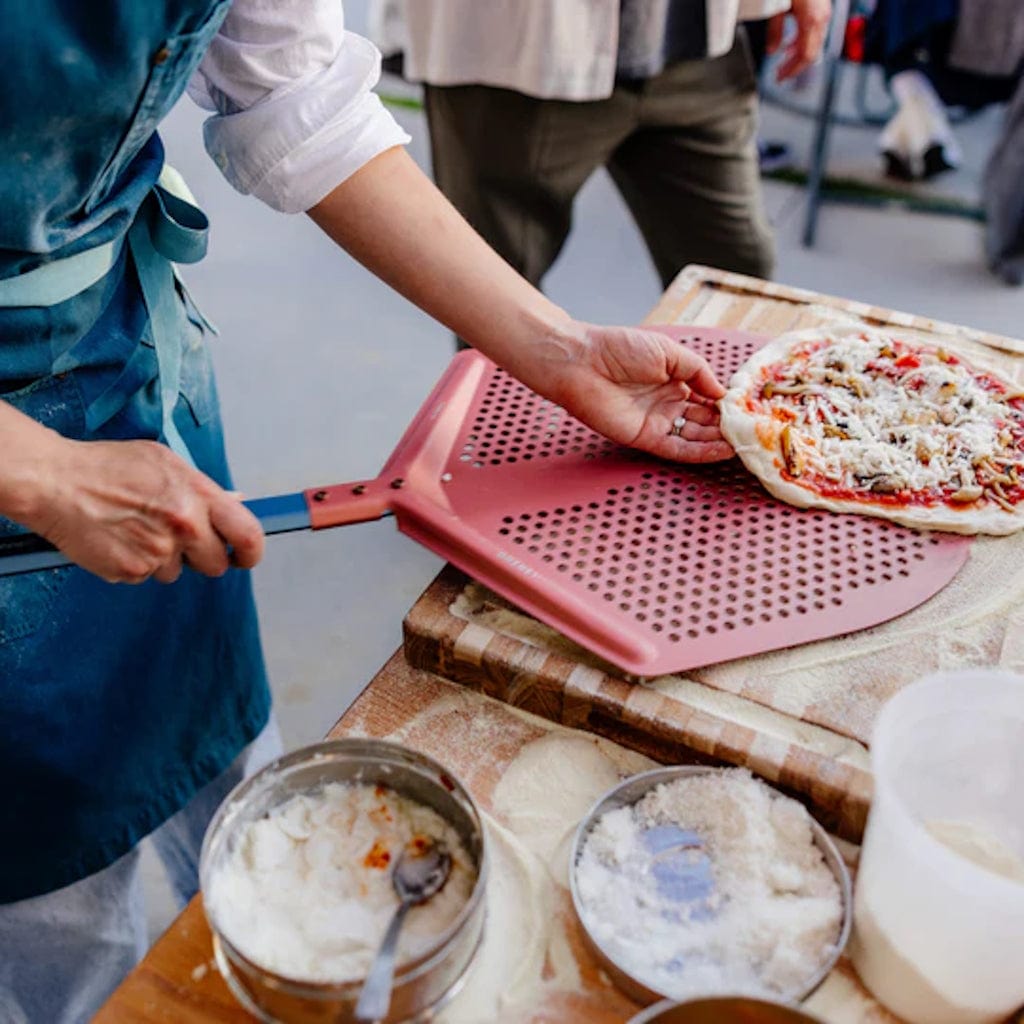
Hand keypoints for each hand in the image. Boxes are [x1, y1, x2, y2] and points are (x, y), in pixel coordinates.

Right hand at [25, 437, 263, 583]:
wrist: (55, 483)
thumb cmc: (107, 467)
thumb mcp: (164, 463)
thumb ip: (202, 488)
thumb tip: (235, 504)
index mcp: (197, 496)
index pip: (248, 535)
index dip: (251, 551)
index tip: (245, 556)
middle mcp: (183, 526)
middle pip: (216, 565)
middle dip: (202, 557)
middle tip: (178, 539)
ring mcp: (157, 552)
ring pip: (177, 573)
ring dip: (163, 558)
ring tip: (135, 528)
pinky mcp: (130, 571)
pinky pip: (145, 576)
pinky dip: (134, 563)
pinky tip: (118, 538)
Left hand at [542, 322, 733, 462]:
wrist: (583, 361)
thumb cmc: (620, 348)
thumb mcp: (669, 352)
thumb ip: (698, 371)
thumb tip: (723, 393)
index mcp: (674, 381)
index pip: (707, 399)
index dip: (726, 406)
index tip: (749, 411)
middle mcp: (668, 404)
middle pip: (704, 421)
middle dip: (727, 428)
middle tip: (753, 433)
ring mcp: (657, 422)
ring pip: (694, 437)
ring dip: (718, 442)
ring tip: (744, 444)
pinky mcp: (644, 437)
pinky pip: (677, 449)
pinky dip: (699, 452)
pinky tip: (722, 452)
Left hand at [767, 0, 831, 81]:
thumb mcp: (777, 7)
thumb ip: (775, 30)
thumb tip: (772, 50)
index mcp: (812, 20)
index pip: (806, 56)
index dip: (792, 70)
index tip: (780, 78)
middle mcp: (821, 18)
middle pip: (812, 53)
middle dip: (795, 66)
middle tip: (780, 75)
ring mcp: (824, 13)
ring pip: (814, 44)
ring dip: (798, 55)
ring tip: (783, 62)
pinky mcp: (822, 9)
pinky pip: (815, 32)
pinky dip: (802, 42)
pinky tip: (790, 45)